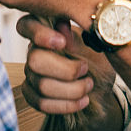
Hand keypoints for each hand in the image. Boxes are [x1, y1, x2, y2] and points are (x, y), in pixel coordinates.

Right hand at [18, 16, 123, 130]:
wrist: (102, 86)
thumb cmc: (96, 60)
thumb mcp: (93, 45)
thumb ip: (74, 38)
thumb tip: (61, 27)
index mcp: (46, 32)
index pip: (27, 25)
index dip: (39, 34)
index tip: (61, 43)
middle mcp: (34, 51)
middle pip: (34, 60)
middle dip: (65, 70)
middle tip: (85, 69)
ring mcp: (31, 74)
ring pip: (42, 85)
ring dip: (72, 90)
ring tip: (89, 85)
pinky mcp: (33, 94)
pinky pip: (41, 103)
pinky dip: (66, 105)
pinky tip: (82, 101)